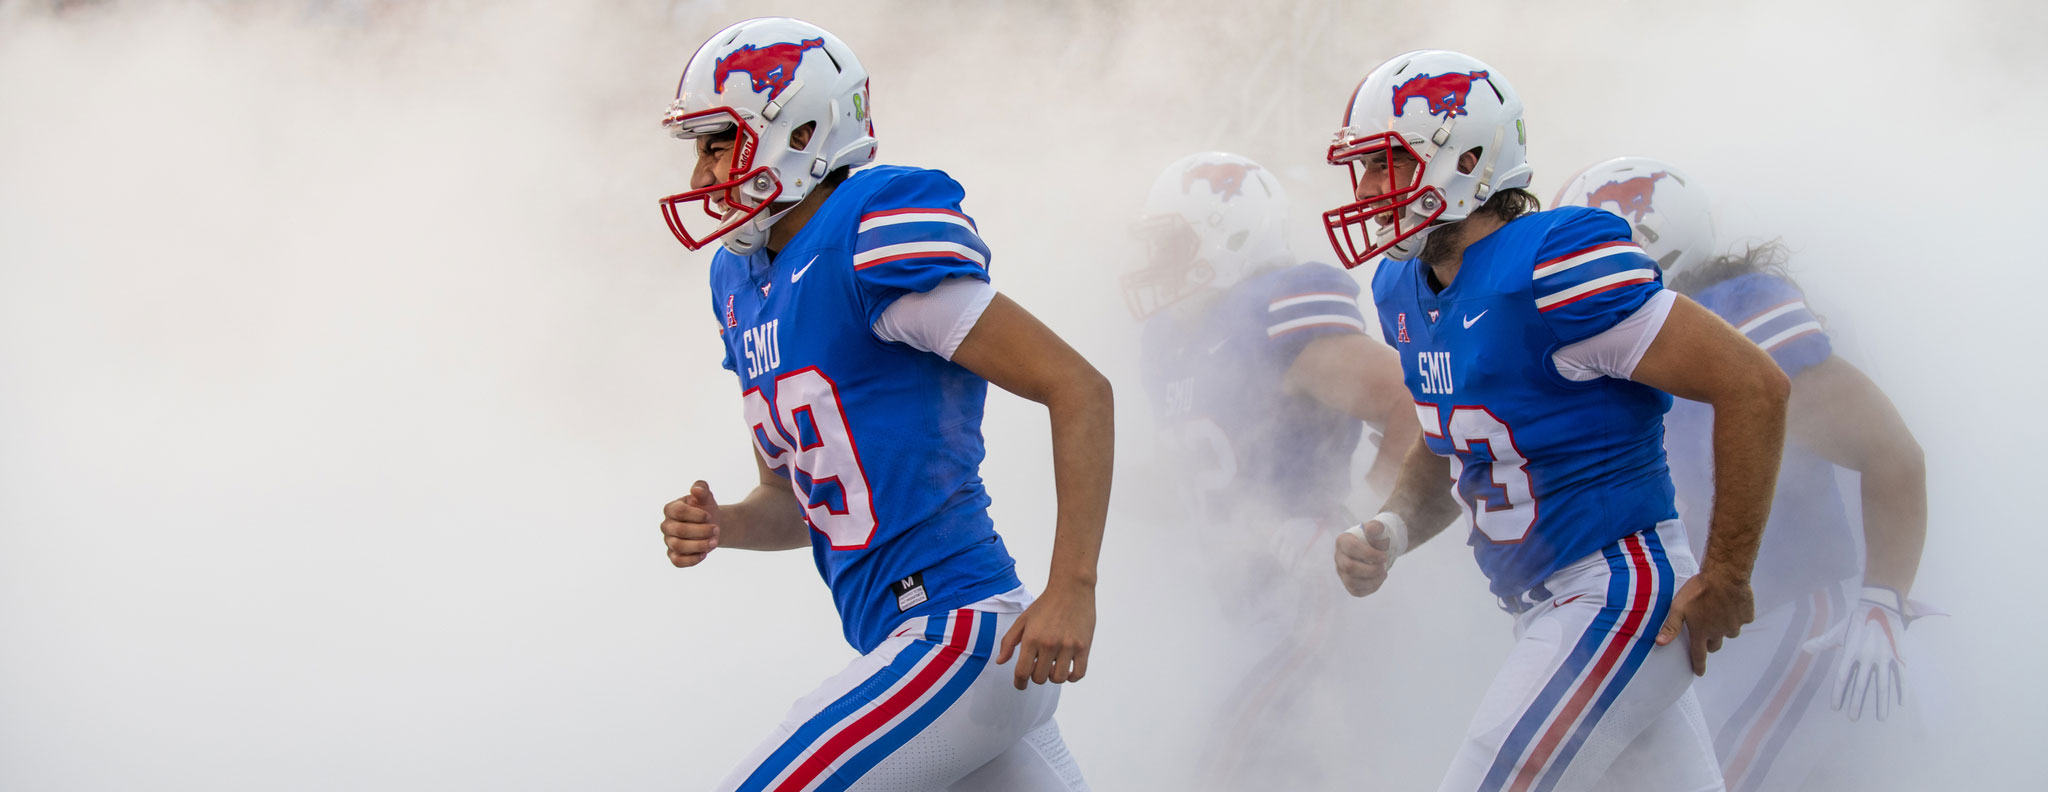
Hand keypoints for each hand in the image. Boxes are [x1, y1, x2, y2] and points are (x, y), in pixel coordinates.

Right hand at [660, 481, 719, 567]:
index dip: (696, 515)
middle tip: (716, 529)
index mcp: (671, 509)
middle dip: (701, 531)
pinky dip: (691, 560)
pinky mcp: (674, 555)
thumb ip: (702, 488)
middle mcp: (666, 525)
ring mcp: (669, 541)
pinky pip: (677, 561)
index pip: (678, 512)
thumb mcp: (706, 496)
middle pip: (680, 531)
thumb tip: (696, 490)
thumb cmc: (705, 509)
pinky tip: (704, 554)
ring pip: (678, 547)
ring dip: (699, 545)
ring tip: (714, 542)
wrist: (710, 525)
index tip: (709, 516)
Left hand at [996, 581, 1094, 690]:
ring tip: (1053, 667)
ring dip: (1053, 677)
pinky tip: (1067, 669)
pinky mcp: (1084, 646)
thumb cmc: (1045, 604)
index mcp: (1031, 638)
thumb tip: (1000, 662)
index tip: (1021, 685)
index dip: (1019, 683)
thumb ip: (1009, 641)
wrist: (1071, 588)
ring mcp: (1068, 646)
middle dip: (1036, 677)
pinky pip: (1078, 674)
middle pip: (1039, 678)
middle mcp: (1049, 644)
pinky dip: (1072, 677)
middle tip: (1039, 667)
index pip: (1022, 672)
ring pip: (1058, 679)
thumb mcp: (1023, 620)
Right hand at [1334, 521, 1393, 596]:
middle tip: (1383, 566)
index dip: (1369, 554)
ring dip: (1372, 580)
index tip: (1384, 556)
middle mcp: (1339, 557)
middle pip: (1349, 568)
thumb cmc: (1377, 538)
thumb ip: (1376, 527)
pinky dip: (1371, 587)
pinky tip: (1379, 579)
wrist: (1377, 549)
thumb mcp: (1379, 530)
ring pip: (1352, 582)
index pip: (1352, 548)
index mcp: (1343, 541)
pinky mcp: (1348, 584)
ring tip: (1383, 572)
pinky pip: (1356, 591)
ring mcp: (1342, 572)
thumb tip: (1371, 529)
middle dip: (1370, 570)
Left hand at [1656, 570, 1754, 675]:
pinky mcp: (1746, 616)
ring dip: (1724, 627)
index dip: (1699, 665)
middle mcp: (1719, 632)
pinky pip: (1743, 619)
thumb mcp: (1678, 607)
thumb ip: (1671, 626)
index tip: (1699, 673)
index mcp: (1702, 632)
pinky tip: (1731, 602)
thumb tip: (1660, 642)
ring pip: (1730, 632)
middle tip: (1706, 631)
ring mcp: (1734, 625)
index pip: (1699, 655)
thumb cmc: (1699, 589)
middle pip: (1715, 645)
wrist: (1725, 575)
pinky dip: (1738, 614)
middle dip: (1710, 642)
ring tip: (1718, 611)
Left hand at [1803, 586, 1907, 720]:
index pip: (1841, 678)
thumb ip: (1823, 642)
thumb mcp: (1838, 631)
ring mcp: (1883, 658)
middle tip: (1853, 718)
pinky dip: (1901, 690)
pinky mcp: (1897, 656)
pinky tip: (1900, 703)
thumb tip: (1804, 648)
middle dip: (1857, 703)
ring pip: (1882, 685)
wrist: (1880, 605)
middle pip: (1860, 686)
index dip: (1838, 693)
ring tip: (1880, 718)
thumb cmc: (1856, 620)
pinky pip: (1900, 676)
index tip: (1835, 707)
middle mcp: (1866, 657)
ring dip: (1881, 703)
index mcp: (1850, 652)